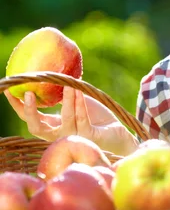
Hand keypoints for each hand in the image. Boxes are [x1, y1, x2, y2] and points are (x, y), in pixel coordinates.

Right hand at [4, 87, 138, 156]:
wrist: (118, 133)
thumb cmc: (96, 116)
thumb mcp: (77, 99)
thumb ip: (63, 90)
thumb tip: (51, 71)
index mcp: (53, 125)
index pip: (29, 118)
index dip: (18, 106)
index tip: (10, 89)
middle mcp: (60, 134)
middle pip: (36, 128)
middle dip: (30, 111)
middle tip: (29, 93)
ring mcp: (74, 137)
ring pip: (64, 120)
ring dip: (66, 100)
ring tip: (69, 83)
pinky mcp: (89, 137)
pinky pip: (81, 119)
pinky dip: (79, 104)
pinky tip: (79, 90)